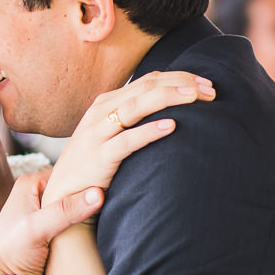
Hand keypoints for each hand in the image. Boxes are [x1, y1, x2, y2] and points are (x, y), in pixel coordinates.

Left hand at [0, 170, 104, 274]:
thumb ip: (66, 211)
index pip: (67, 172)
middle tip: (111, 200)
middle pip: (71, 189)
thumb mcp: (38, 229)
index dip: (88, 178)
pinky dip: (82, 225)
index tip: (109, 183)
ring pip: (73, 206)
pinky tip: (95, 228)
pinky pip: (71, 222)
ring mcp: (41, 212)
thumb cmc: (11, 254)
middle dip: (88, 196)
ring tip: (107, 214)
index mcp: (29, 184)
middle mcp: (35, 194)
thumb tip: (98, 194)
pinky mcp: (48, 230)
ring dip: (86, 213)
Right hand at [42, 71, 214, 204]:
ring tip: (196, 97)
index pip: (147, 81)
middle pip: (145, 88)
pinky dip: (149, 131)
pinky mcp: (99, 158)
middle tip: (210, 89)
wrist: (63, 196)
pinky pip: (126, 141)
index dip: (179, 77)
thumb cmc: (93, 166)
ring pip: (136, 106)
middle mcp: (100, 113)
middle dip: (181, 84)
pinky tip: (171, 126)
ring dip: (168, 98)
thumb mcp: (110, 135)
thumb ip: (133, 120)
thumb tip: (170, 109)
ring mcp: (97, 134)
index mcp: (106, 103)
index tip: (206, 84)